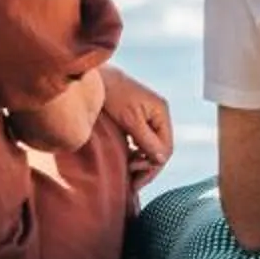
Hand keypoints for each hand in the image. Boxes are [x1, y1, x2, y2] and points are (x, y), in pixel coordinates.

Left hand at [100, 68, 174, 187]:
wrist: (93, 76)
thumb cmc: (112, 94)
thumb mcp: (130, 120)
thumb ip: (146, 140)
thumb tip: (161, 160)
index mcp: (161, 112)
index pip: (166, 148)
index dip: (152, 166)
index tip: (135, 177)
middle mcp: (157, 115)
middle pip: (159, 149)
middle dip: (146, 167)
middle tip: (131, 182)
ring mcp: (147, 116)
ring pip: (150, 147)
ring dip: (140, 162)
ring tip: (127, 173)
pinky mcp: (135, 118)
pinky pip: (140, 141)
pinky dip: (134, 153)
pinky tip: (125, 161)